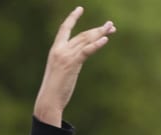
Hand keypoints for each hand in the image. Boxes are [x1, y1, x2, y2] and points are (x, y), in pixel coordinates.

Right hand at [34, 7, 115, 126]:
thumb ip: (68, 61)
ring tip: (111, 29)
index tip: (79, 8)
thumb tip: (78, 59)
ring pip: (86, 40)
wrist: (48, 100)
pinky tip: (105, 40)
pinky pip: (87, 51)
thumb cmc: (54, 90)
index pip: (64, 29)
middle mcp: (60, 49)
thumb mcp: (59, 71)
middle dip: (97, 29)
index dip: (72, 18)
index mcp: (55, 50)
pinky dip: (96, 45)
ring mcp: (66, 56)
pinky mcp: (72, 64)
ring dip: (100, 33)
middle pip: (82, 34)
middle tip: (110, 25)